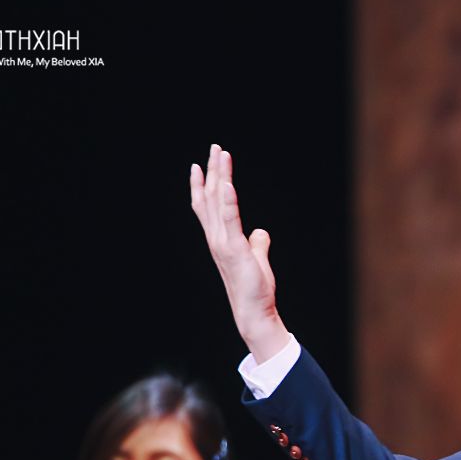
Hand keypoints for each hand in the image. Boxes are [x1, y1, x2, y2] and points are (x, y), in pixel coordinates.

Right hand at [190, 145, 290, 362]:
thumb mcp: (256, 259)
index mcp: (219, 239)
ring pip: (217, 203)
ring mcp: (223, 243)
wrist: (254, 311)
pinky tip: (227, 184)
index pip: (207, 206)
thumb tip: (260, 232)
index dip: (202, 185)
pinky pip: (230, 220)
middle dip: (212, 170)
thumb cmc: (255, 289)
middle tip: (214, 147)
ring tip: (221, 154)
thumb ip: (256, 244)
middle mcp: (216, 238)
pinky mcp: (235, 249)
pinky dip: (228, 201)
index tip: (199, 164)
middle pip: (209, 198)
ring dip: (219, 176)